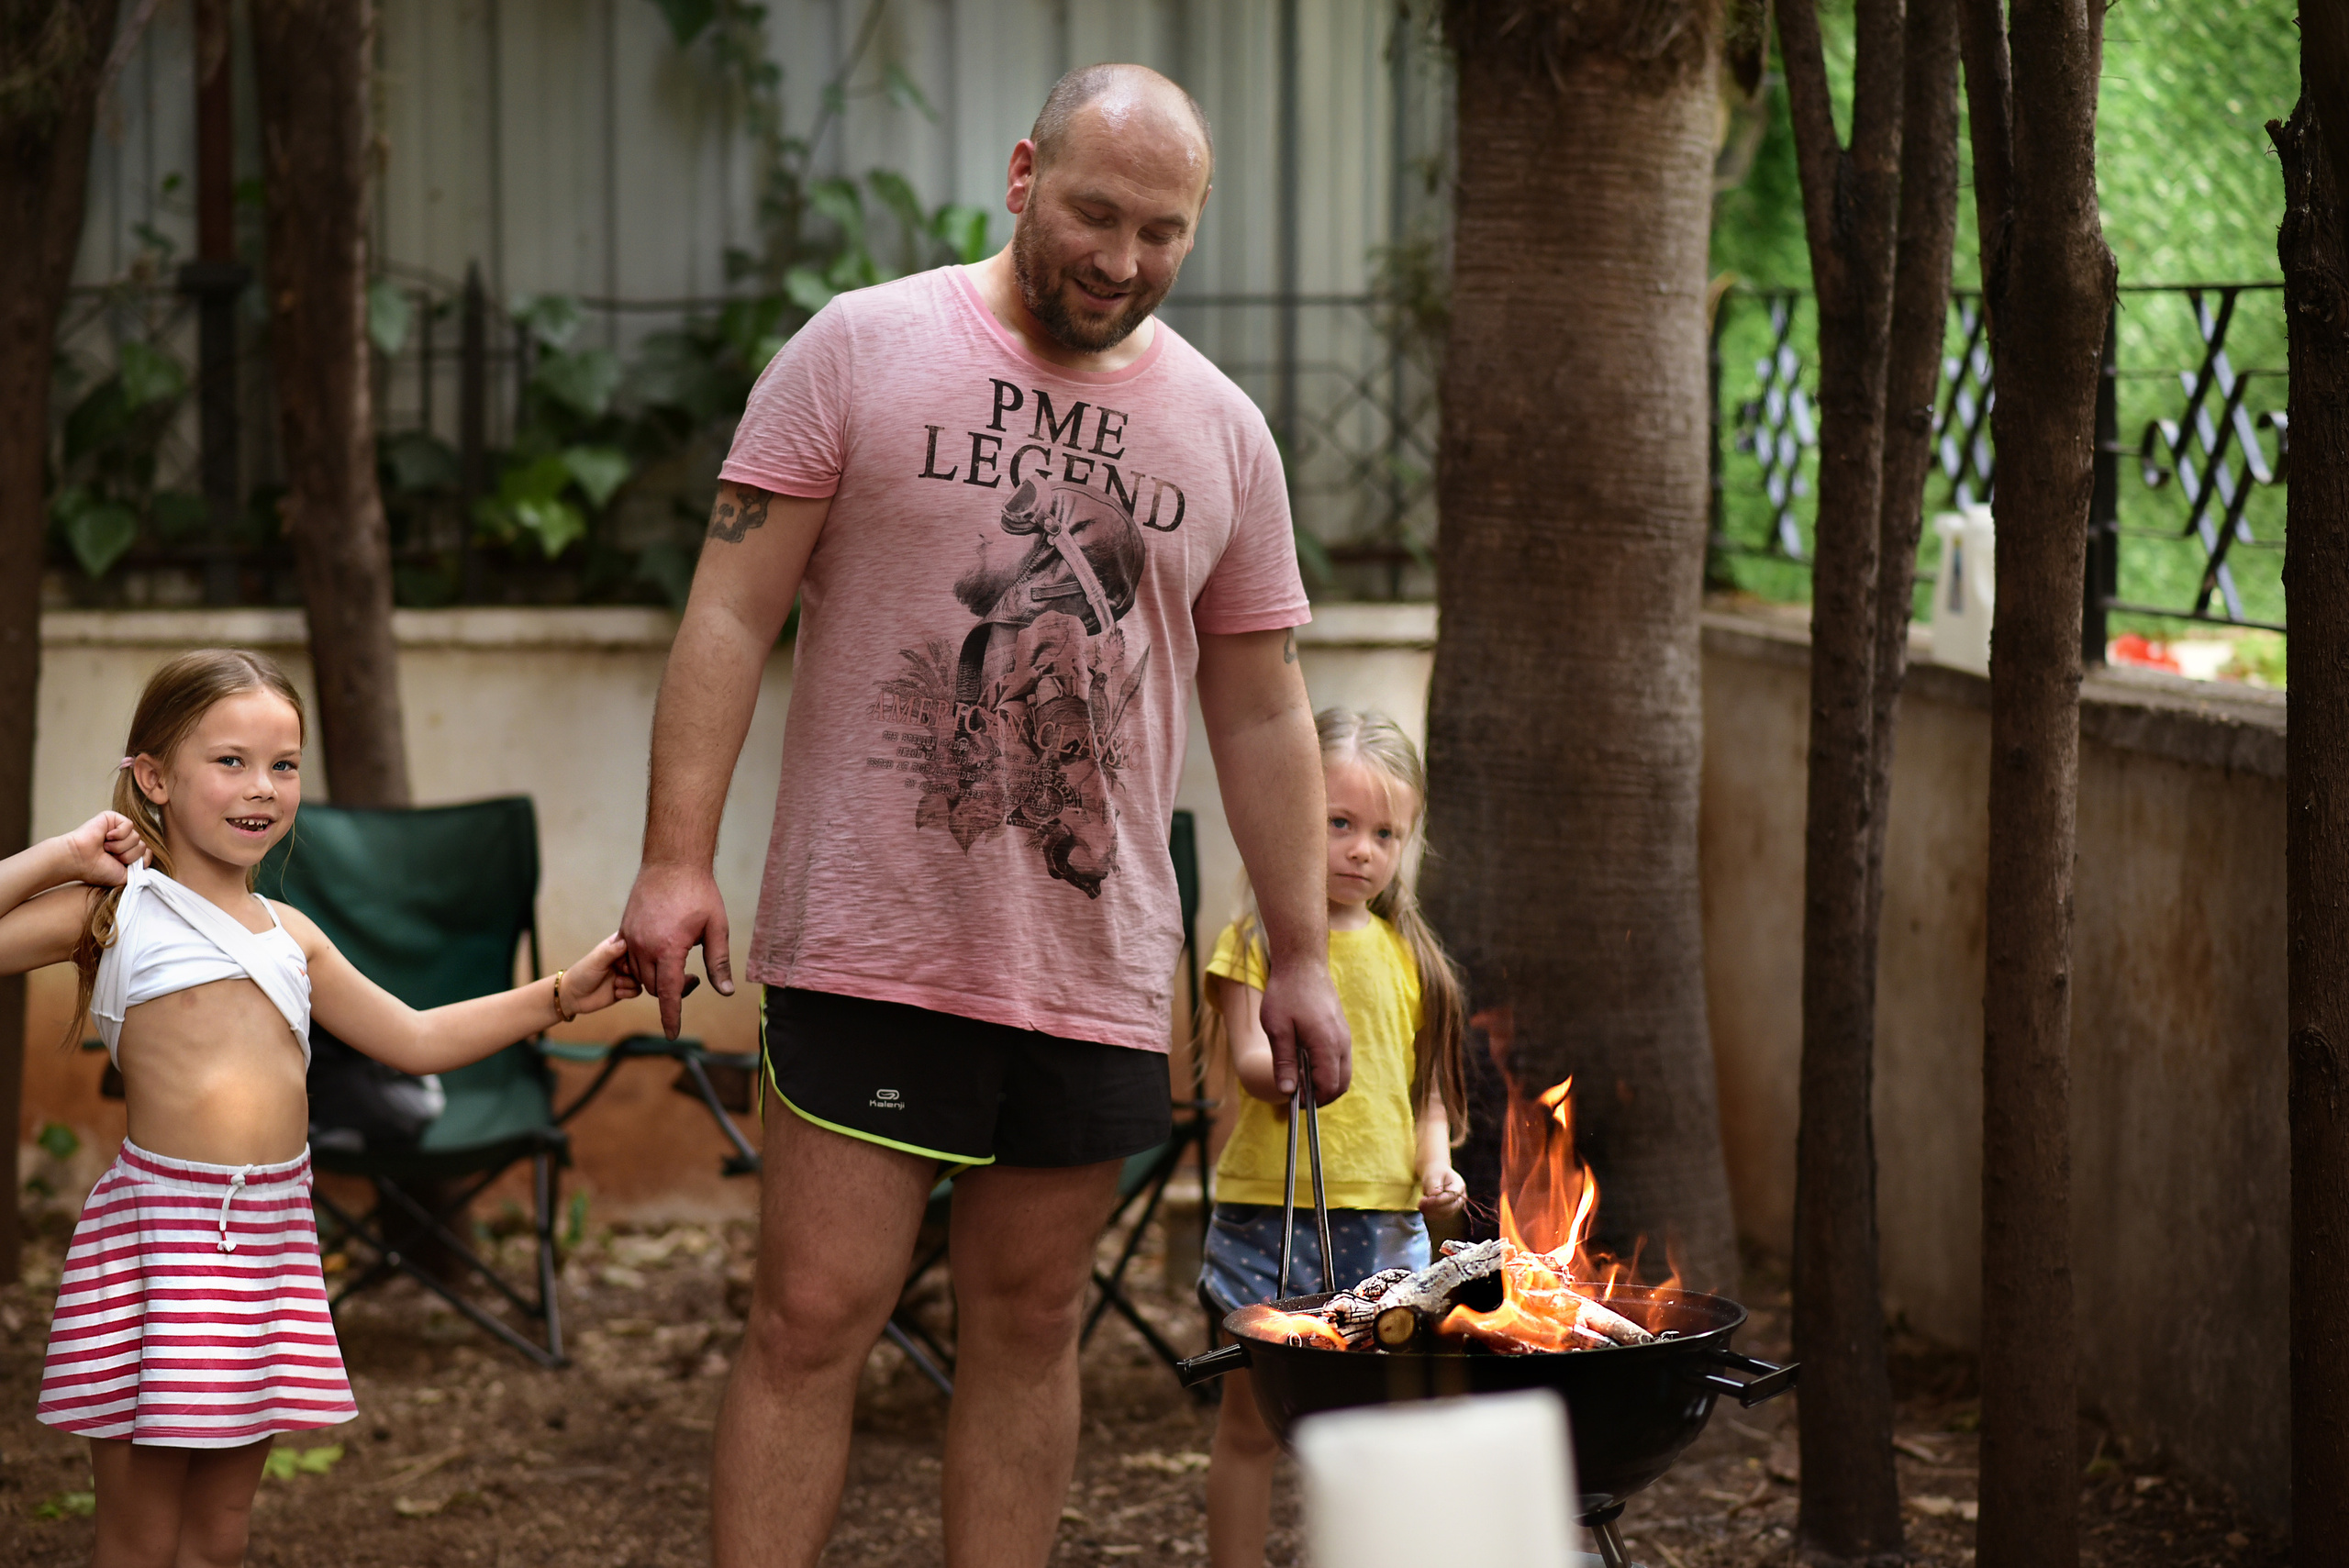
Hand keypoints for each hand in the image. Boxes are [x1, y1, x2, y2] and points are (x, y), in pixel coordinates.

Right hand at [56, 812, 146, 886]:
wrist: (78, 860)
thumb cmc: (96, 870)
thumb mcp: (124, 876)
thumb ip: (140, 870)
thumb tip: (148, 856)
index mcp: (126, 853)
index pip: (147, 854)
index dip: (138, 861)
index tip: (121, 866)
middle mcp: (123, 841)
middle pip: (142, 847)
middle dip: (127, 856)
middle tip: (109, 856)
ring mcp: (118, 829)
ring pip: (136, 838)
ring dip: (120, 847)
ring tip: (105, 848)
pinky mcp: (112, 818)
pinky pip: (129, 825)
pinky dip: (118, 834)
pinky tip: (106, 837)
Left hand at [558, 934, 643, 1016]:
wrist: (573, 997)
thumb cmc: (582, 973)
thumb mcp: (596, 960)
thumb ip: (612, 951)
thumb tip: (628, 941)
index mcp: (616, 947)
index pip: (634, 942)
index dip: (636, 949)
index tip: (625, 956)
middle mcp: (623, 959)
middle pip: (642, 960)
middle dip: (635, 968)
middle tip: (623, 971)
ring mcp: (625, 974)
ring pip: (642, 976)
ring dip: (630, 981)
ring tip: (617, 983)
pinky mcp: (625, 988)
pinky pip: (638, 990)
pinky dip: (629, 992)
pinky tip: (617, 992)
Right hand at [620, 861, 733, 1038]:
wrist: (672, 862)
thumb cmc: (699, 893)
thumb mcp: (716, 928)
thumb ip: (718, 962)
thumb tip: (726, 991)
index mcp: (668, 949)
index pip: (668, 994)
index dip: (671, 1016)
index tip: (672, 1034)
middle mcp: (644, 947)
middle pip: (654, 987)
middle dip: (671, 993)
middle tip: (693, 980)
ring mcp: (631, 938)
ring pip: (640, 975)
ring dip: (657, 979)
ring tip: (679, 964)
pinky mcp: (625, 929)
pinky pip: (630, 959)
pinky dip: (644, 965)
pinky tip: (662, 954)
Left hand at [1258, 958, 1351, 1104]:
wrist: (1303, 963)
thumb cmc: (1287, 993)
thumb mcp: (1277, 1029)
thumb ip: (1284, 1061)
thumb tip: (1288, 1091)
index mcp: (1327, 1045)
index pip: (1328, 1087)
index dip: (1312, 1100)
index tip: (1292, 1100)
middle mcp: (1342, 1043)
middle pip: (1340, 1085)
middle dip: (1321, 1097)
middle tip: (1297, 1094)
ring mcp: (1344, 1036)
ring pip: (1343, 1073)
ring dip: (1325, 1083)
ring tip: (1300, 1078)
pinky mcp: (1341, 1030)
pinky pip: (1341, 1059)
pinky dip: (1328, 1069)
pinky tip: (1306, 1061)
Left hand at [1418, 1165, 1466, 1218]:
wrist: (1435, 1173)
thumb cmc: (1435, 1172)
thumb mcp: (1433, 1174)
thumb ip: (1434, 1184)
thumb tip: (1435, 1194)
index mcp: (1459, 1185)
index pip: (1452, 1197)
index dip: (1439, 1200)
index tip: (1427, 1199)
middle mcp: (1460, 1197)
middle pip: (1450, 1208)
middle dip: (1435, 1208)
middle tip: (1422, 1202)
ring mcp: (1455, 1205)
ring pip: (1445, 1214)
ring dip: (1432, 1212)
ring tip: (1420, 1205)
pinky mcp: (1448, 1210)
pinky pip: (1440, 1216)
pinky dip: (1430, 1214)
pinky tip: (1422, 1208)